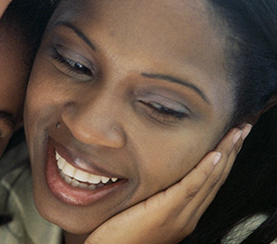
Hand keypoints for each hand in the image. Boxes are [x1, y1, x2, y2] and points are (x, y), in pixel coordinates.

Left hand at [85, 124, 251, 243]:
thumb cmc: (118, 235)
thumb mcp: (140, 210)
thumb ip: (151, 194)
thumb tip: (149, 171)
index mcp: (183, 215)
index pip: (209, 183)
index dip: (223, 160)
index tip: (231, 138)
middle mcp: (187, 216)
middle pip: (216, 179)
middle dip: (231, 151)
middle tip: (243, 128)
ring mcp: (179, 216)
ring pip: (209, 180)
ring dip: (225, 153)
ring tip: (237, 132)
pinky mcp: (166, 213)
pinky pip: (190, 187)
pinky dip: (205, 170)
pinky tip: (216, 154)